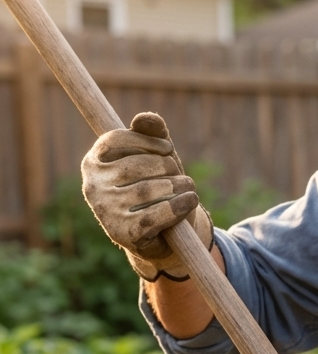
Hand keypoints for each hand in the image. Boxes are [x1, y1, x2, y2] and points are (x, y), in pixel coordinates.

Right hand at [81, 112, 212, 280]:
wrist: (161, 236)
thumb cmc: (157, 187)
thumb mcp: (155, 158)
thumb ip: (152, 134)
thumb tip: (146, 117)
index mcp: (93, 162)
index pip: (116, 140)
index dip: (146, 141)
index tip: (167, 148)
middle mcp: (92, 186)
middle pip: (135, 166)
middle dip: (167, 166)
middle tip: (180, 174)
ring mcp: (105, 212)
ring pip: (147, 191)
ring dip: (178, 186)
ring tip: (188, 187)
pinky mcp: (123, 233)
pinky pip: (154, 215)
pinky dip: (178, 206)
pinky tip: (190, 200)